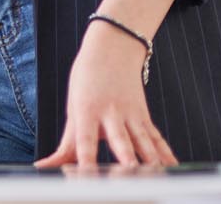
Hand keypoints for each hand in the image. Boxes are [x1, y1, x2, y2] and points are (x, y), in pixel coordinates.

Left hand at [36, 25, 176, 167]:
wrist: (113, 47)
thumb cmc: (87, 77)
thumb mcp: (73, 106)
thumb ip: (67, 142)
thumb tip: (47, 165)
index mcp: (88, 109)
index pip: (86, 139)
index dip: (86, 157)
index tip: (88, 173)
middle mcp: (111, 112)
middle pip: (119, 138)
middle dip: (126, 155)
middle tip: (130, 169)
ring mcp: (131, 113)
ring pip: (142, 138)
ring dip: (150, 156)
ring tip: (155, 171)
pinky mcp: (144, 115)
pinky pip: (155, 136)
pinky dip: (165, 152)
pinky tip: (173, 165)